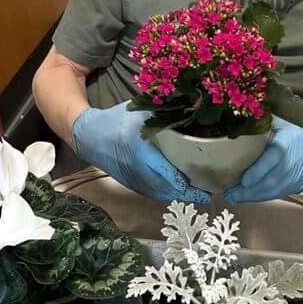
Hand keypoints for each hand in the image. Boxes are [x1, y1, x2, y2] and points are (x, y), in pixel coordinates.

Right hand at [72, 102, 210, 203]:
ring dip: (183, 196)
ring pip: (163, 194)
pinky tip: (185, 191)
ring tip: (203, 192)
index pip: (166, 171)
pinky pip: (155, 194)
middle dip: (191, 192)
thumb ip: (163, 112)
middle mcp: (138, 170)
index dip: (185, 182)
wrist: (89, 137)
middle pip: (168, 188)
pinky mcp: (133, 186)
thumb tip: (193, 107)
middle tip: (213, 189)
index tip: (205, 185)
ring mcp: (135, 181)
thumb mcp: (138, 111)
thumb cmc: (116, 120)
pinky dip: (171, 194)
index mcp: (141, 151)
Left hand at [224, 105, 302, 203]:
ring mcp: (299, 177)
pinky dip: (266, 195)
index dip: (254, 174)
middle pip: (268, 183)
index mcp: (286, 146)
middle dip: (247, 193)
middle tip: (228, 195)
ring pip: (274, 192)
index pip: (268, 163)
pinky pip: (282, 192)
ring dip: (254, 197)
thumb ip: (263, 121)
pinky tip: (254, 194)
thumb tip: (239, 120)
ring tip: (236, 198)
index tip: (240, 182)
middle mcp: (292, 165)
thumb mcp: (285, 118)